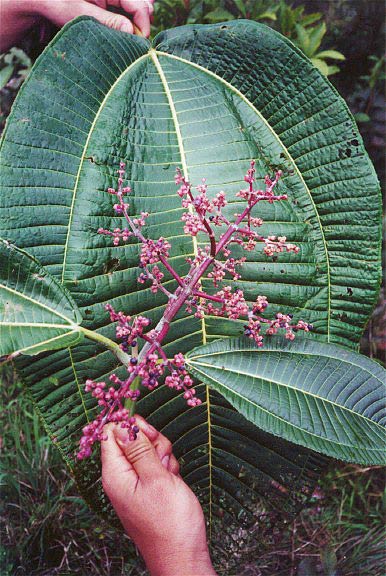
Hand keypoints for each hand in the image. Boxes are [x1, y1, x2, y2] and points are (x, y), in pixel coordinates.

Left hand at [0, 0, 153, 51]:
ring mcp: (109, 0)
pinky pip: (124, 16)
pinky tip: (128, 37)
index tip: (142, 41)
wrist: (39, 0)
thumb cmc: (55, 2)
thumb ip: (107, 21)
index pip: (138, 3)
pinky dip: (128, 28)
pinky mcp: (106, 8)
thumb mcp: (80, 12)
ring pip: (133, 12)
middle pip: (139, 6)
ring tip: (137, 40)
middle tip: (141, 41)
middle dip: (143, 23)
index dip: (143, 22)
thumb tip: (130, 32)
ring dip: (137, 26)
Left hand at [101, 416, 216, 575]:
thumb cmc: (170, 521)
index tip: (148, 432)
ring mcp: (136, 482)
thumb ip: (139, 449)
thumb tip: (121, 425)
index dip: (130, 426)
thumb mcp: (156, 478)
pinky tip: (173, 481)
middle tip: (161, 457)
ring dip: (163, 455)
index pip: (110, 434)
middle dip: (152, 441)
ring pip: (148, 450)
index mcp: (115, 474)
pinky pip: (156, 465)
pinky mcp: (149, 488)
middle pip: (132, 439)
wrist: (183, 556)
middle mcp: (121, 477)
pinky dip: (167, 468)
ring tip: (169, 475)